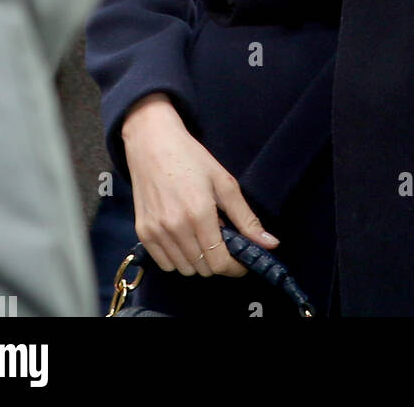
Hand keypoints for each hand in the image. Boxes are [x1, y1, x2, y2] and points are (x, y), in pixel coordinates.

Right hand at [121, 93, 277, 277]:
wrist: (152, 143)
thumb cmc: (191, 158)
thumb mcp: (225, 182)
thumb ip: (247, 218)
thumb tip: (270, 244)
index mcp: (199, 214)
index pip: (220, 262)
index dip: (235, 268)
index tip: (242, 263)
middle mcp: (175, 227)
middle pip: (203, 269)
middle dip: (218, 261)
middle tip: (222, 239)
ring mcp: (156, 232)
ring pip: (184, 269)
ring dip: (198, 260)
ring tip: (202, 234)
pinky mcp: (143, 233)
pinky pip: (164, 263)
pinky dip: (178, 258)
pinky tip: (184, 237)